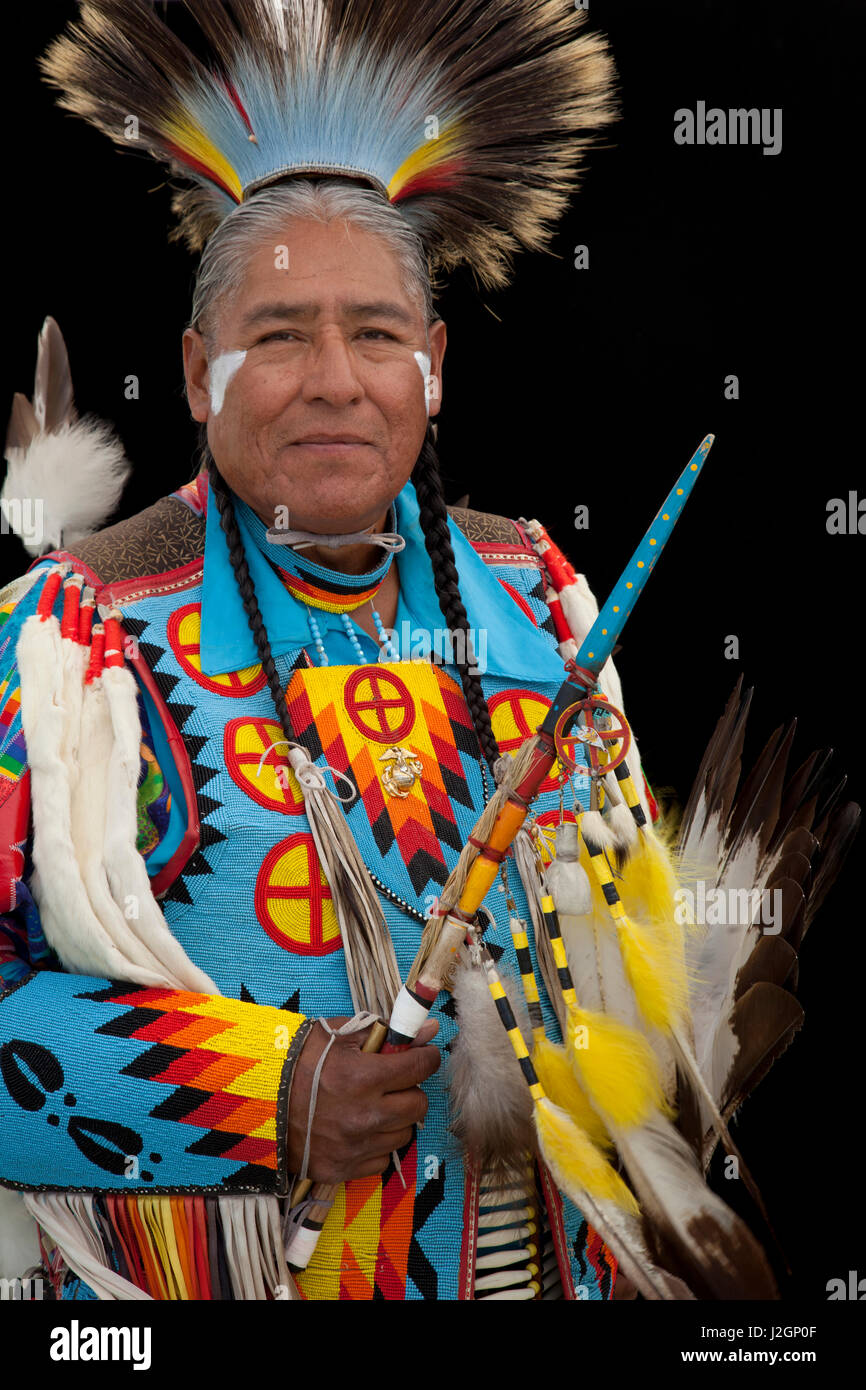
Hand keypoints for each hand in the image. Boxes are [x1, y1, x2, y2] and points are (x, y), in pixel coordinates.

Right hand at [287, 1017, 440, 1184]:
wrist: (257, 1100)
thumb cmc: (297, 1060)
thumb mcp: (338, 1034)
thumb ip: (386, 1033)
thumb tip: (429, 1029)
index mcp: (362, 1077)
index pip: (420, 1068)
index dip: (424, 1058)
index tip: (420, 1057)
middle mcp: (363, 1116)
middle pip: (418, 1105)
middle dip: (410, 1090)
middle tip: (393, 1084)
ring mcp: (353, 1147)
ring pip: (403, 1134)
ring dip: (395, 1119)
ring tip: (372, 1106)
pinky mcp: (342, 1170)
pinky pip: (381, 1160)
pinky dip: (376, 1145)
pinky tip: (358, 1129)